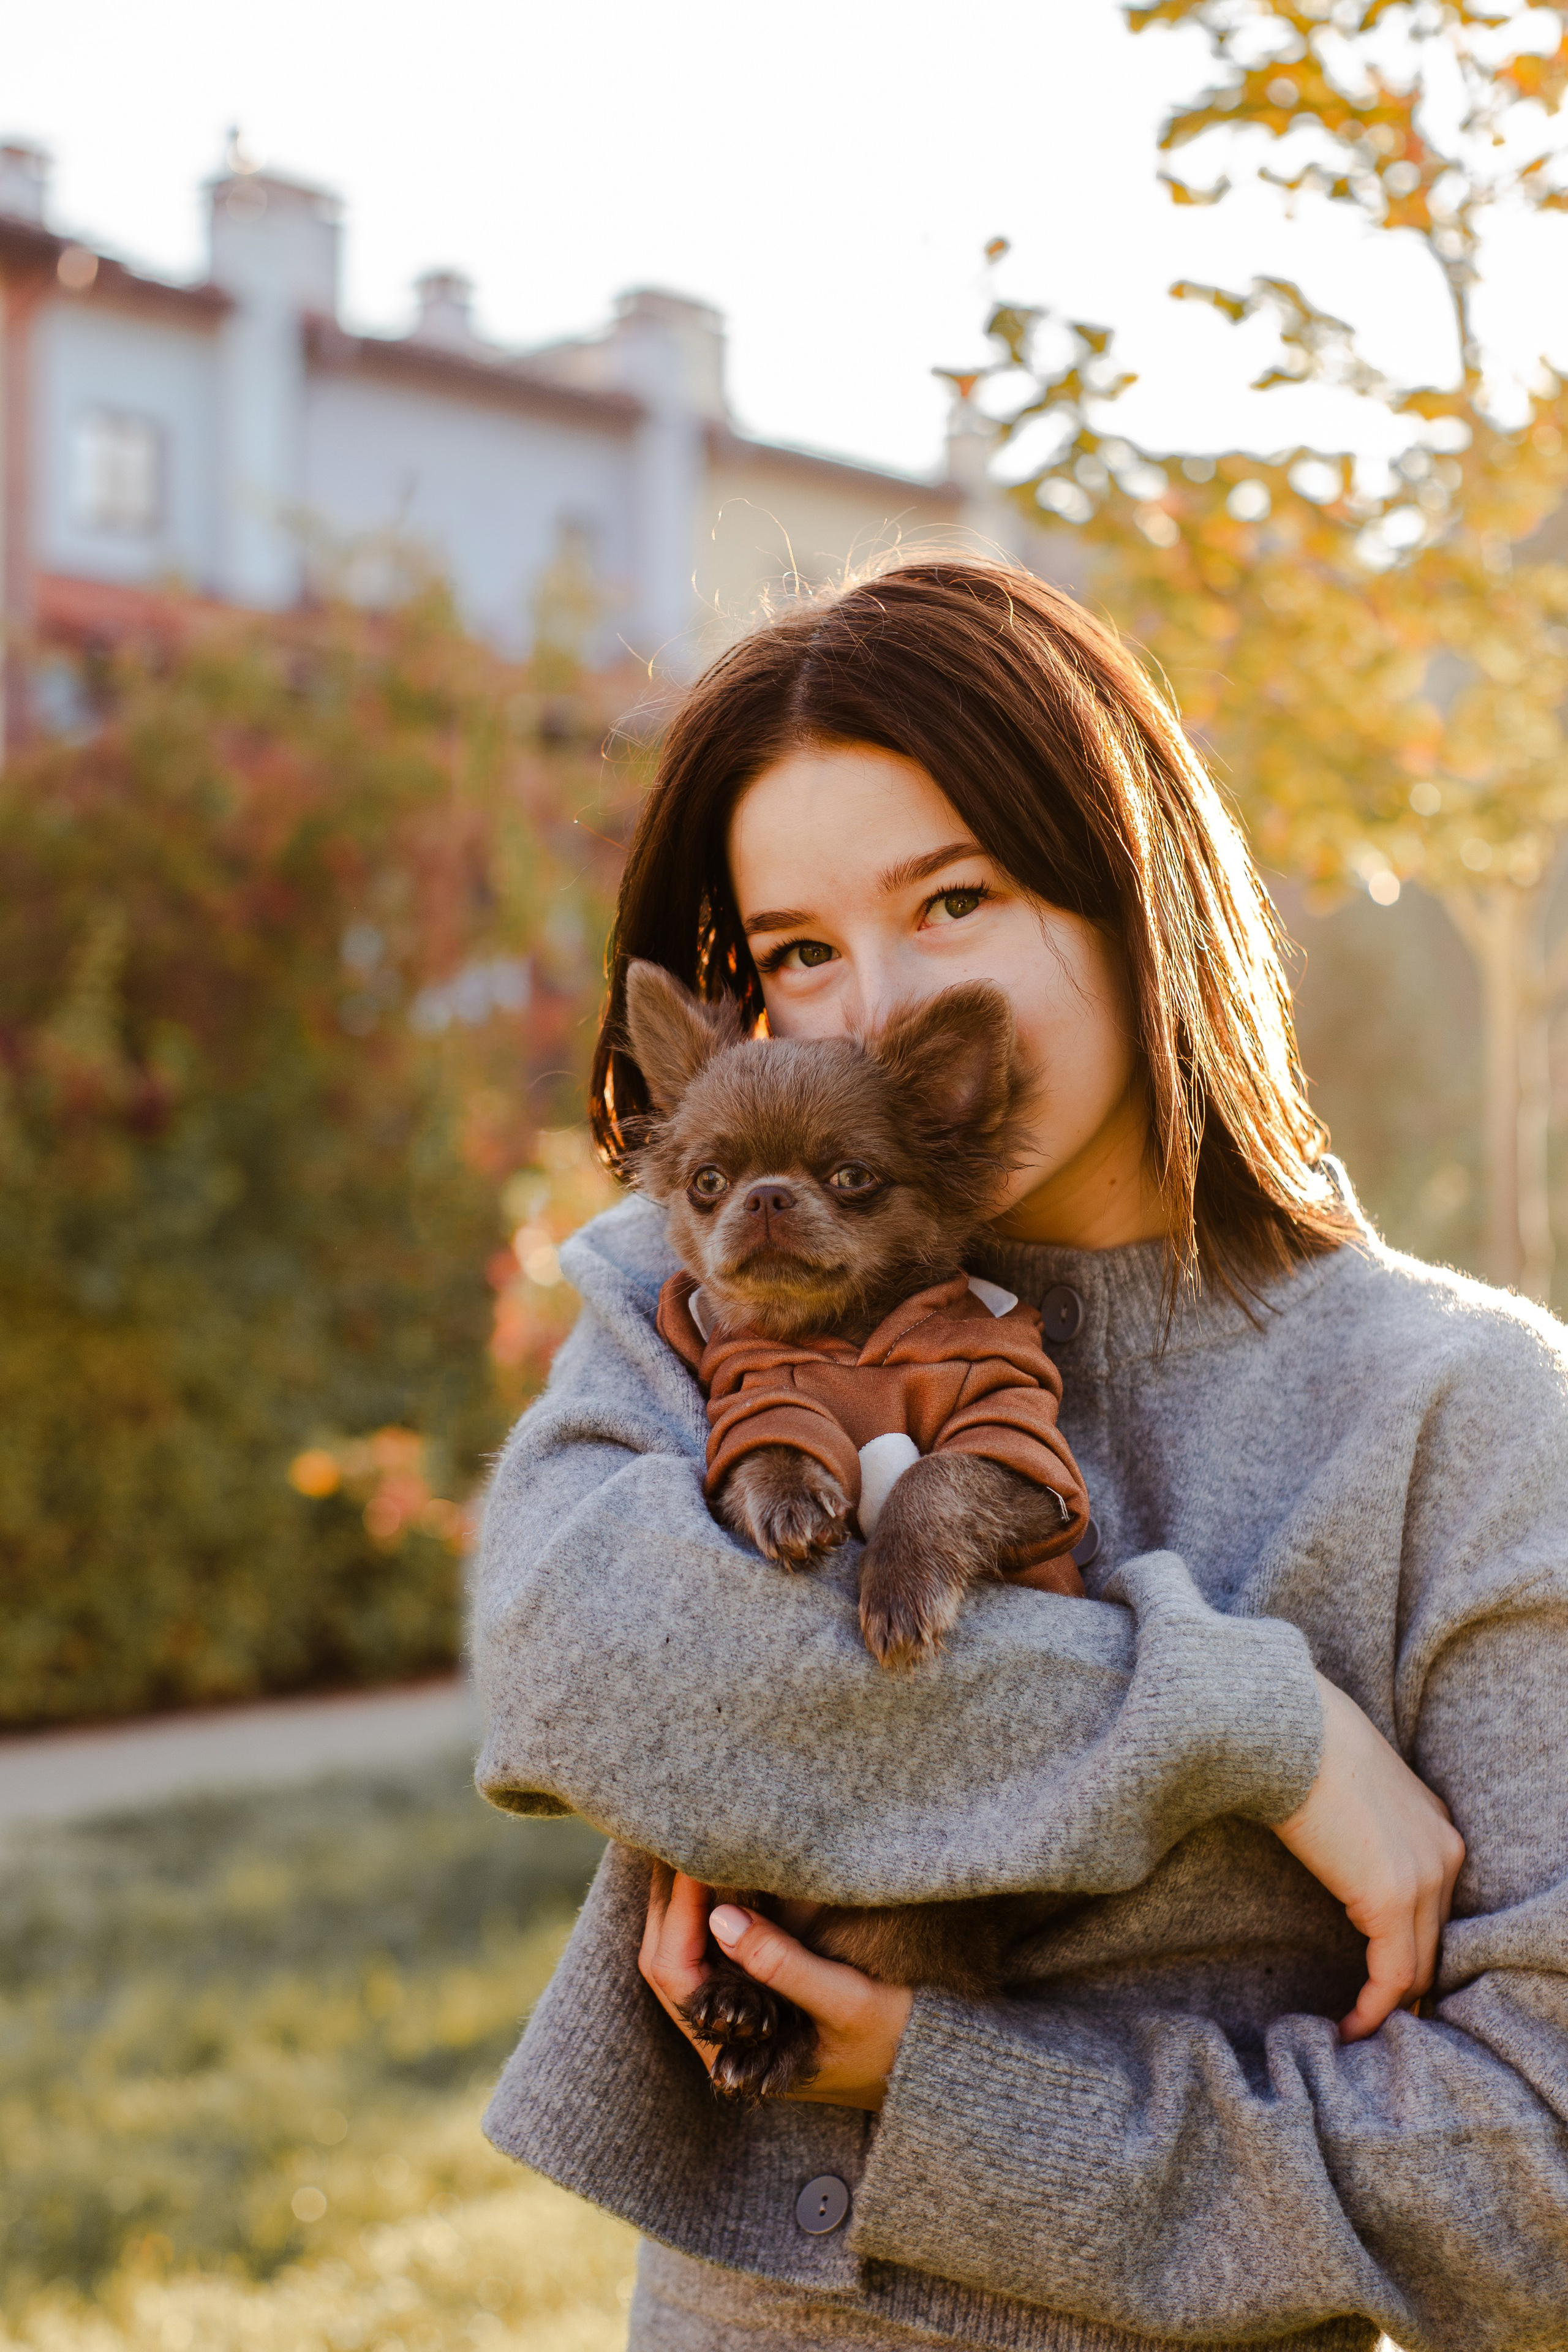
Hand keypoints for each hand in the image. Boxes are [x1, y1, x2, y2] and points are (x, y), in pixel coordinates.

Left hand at [639, 1863, 913, 2109]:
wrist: (934, 2072)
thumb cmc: (897, 2043)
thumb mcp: (847, 2000)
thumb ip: (783, 1965)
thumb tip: (722, 1915)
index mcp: (735, 2053)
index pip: (676, 1971)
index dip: (679, 1909)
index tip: (691, 1854)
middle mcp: (723, 2041)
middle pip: (665, 1960)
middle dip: (666, 1898)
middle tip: (678, 1836)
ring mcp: (736, 2022)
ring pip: (681, 1954)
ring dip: (680, 1903)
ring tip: (690, 1846)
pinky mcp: (755, 2003)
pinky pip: (708, 1953)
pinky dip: (702, 1913)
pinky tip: (714, 1876)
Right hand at [1274, 1673, 1465, 2041]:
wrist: (1288, 1725)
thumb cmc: (1301, 1741)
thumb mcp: (1349, 1785)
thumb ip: (1358, 1824)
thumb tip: (1330, 1848)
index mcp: (1434, 1823)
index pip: (1433, 1908)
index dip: (1410, 1949)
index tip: (1384, 1980)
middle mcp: (1445, 1853)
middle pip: (1432, 1943)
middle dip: (1405, 1986)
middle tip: (1370, 2020)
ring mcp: (1425, 1877)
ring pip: (1415, 1966)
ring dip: (1388, 2005)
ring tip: (1354, 2031)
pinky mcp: (1392, 1899)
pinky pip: (1392, 1975)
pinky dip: (1373, 2010)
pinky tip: (1349, 2028)